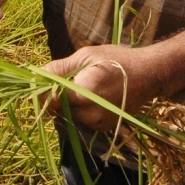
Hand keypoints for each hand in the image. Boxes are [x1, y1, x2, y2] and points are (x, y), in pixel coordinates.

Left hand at [41, 45, 161, 132]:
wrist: (147, 75)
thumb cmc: (116, 60)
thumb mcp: (86, 56)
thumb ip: (60, 68)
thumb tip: (36, 74)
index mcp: (86, 91)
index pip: (51, 99)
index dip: (42, 91)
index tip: (40, 81)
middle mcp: (92, 112)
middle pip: (58, 109)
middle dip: (53, 96)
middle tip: (62, 79)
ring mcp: (98, 123)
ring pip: (67, 116)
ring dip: (65, 103)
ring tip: (78, 86)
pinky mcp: (103, 128)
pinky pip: (80, 120)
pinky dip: (78, 110)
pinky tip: (88, 96)